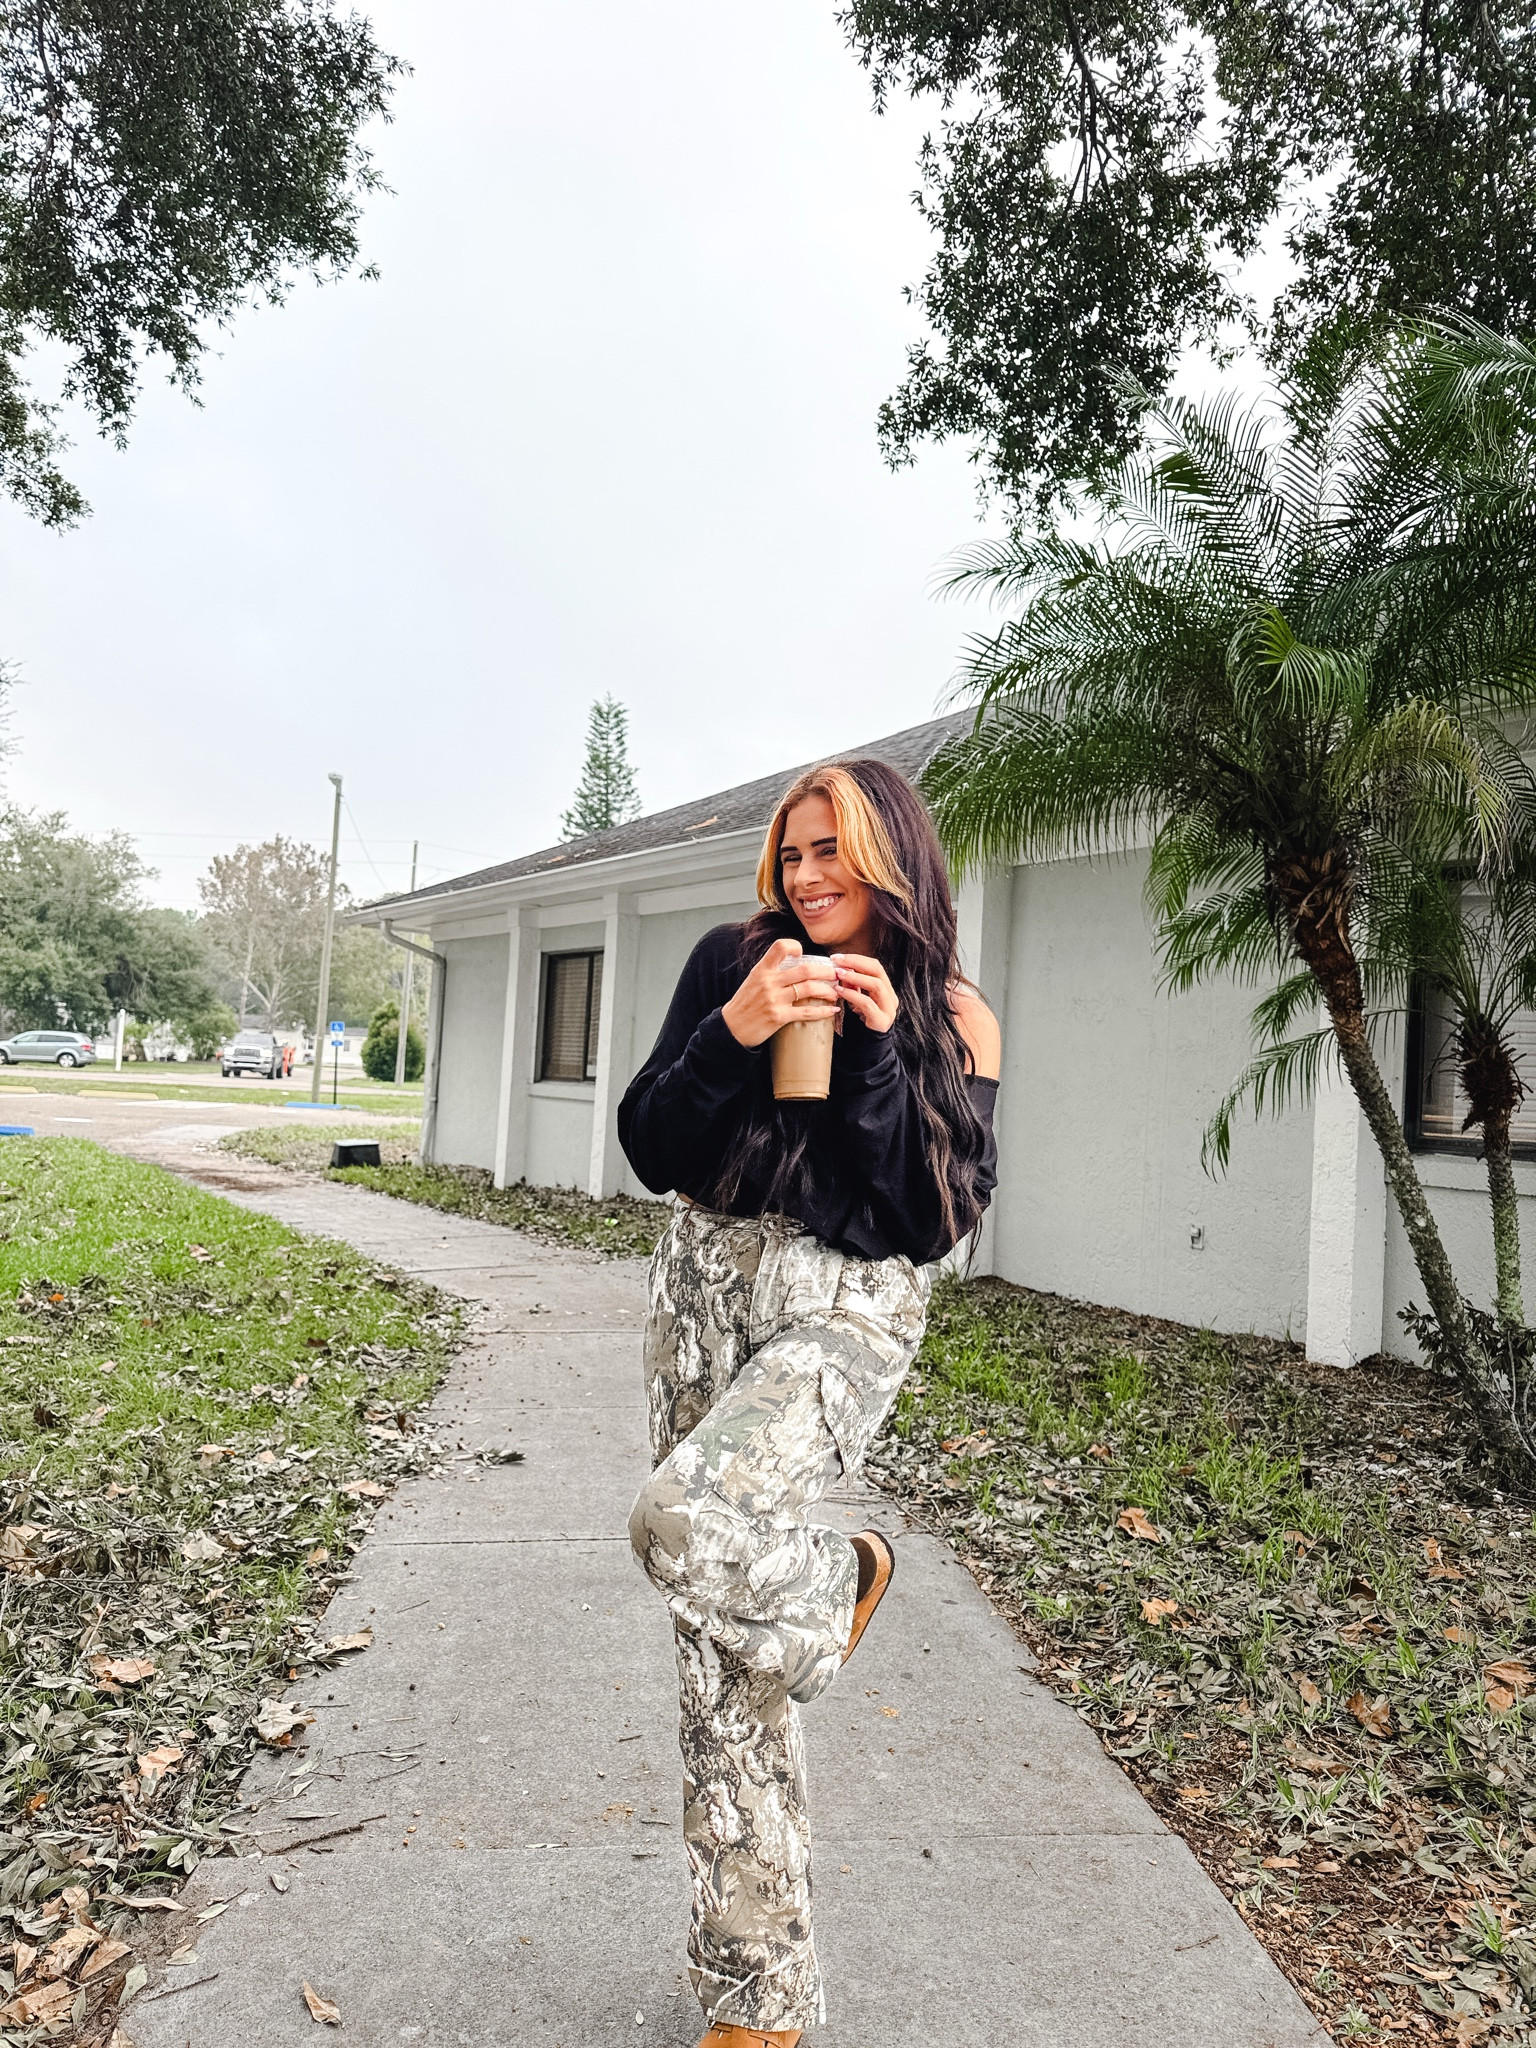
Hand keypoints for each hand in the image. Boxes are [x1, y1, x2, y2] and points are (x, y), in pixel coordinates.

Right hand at [721, 938, 838, 1048]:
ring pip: (810, 989)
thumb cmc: (745, 1003)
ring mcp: (774, 999)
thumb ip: (772, 972)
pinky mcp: (779, 1017)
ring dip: (828, 991)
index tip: (804, 953)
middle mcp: (769, 982)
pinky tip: (832, 1011)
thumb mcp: (754, 980)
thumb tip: (795, 966)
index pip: (780, 947)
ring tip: (835, 993)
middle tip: (836, 974)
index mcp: (762, 969)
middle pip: (805, 970)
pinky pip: (807, 1012)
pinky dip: (823, 1011)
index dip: (795, 946)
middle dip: (826, 972)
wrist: (731, 1028)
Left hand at [832, 953, 897, 1033]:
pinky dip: (852, 995)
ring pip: (876, 985)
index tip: (837, 957)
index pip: (875, 966)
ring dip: (855, 977)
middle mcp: (891, 997)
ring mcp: (889, 1009)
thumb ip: (852, 986)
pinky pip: (868, 1003)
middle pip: (877, 971)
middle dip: (855, 963)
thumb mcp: (855, 1001)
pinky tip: (840, 991)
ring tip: (838, 974)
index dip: (856, 959)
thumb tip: (840, 969)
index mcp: (886, 990)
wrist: (868, 1050)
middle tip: (837, 962)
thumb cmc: (860, 1024)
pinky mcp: (882, 1021)